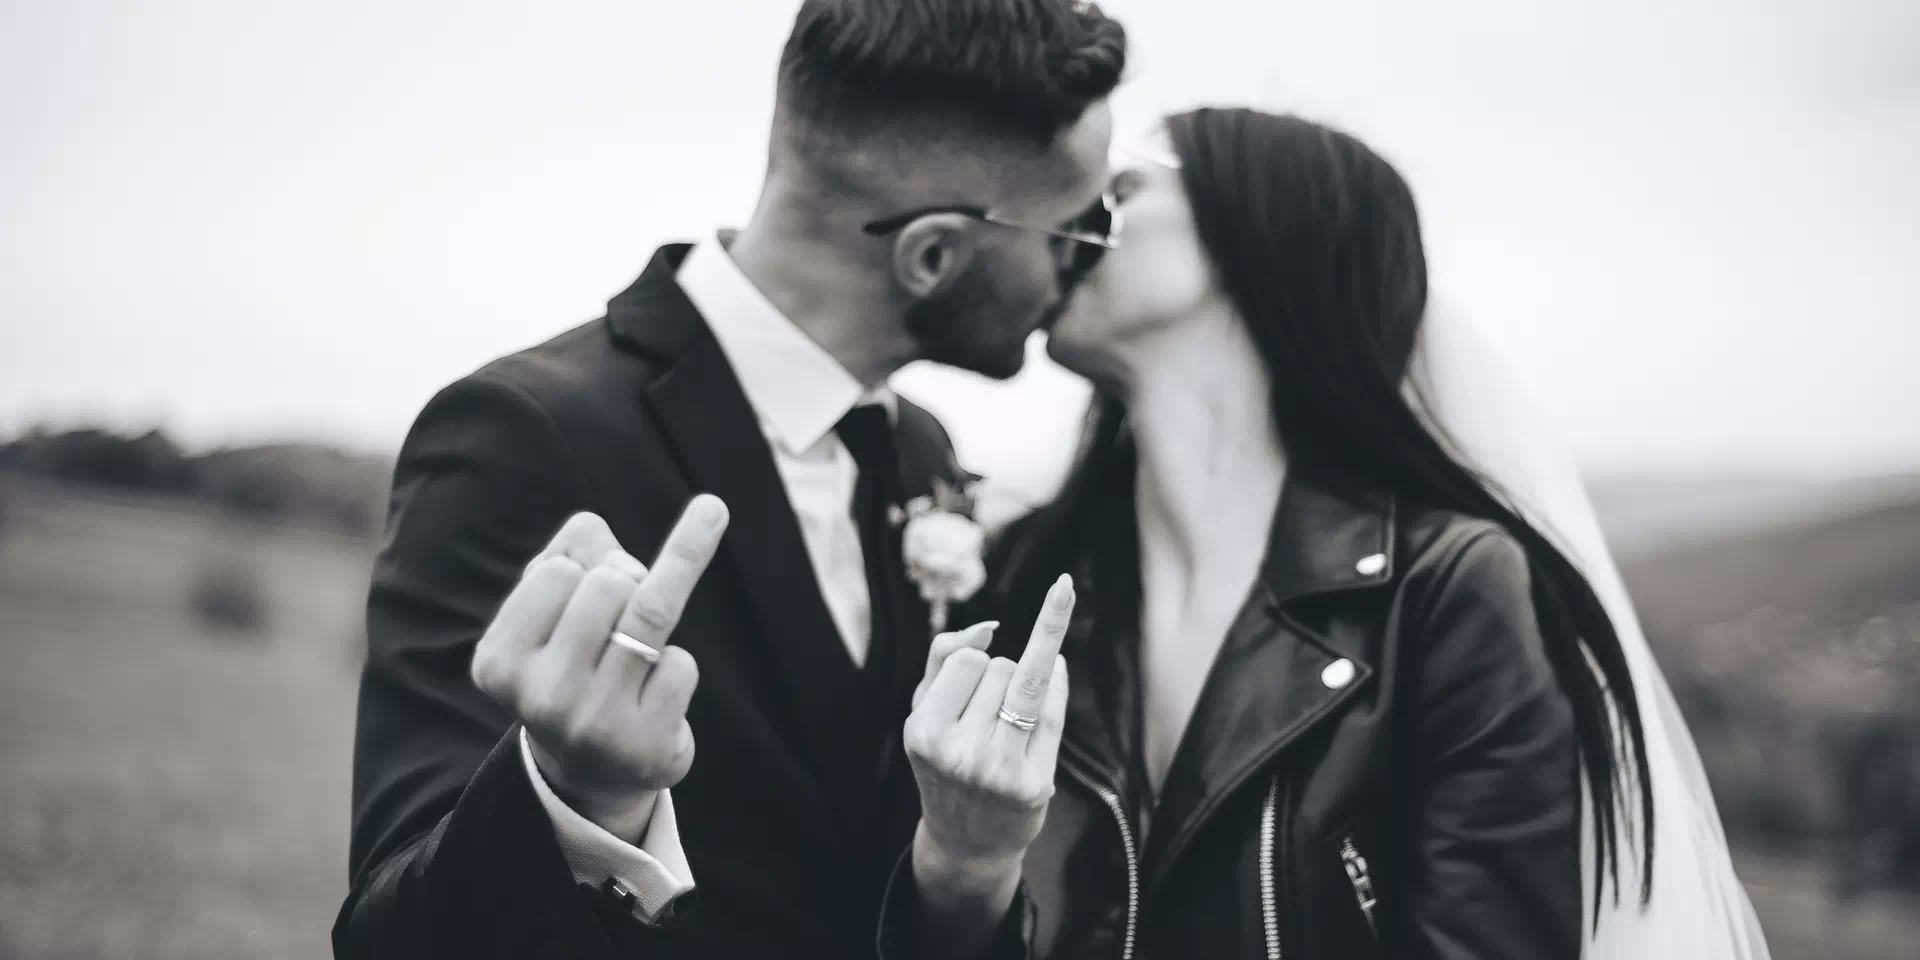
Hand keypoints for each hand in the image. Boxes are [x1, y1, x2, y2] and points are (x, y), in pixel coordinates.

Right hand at [469, 496, 729, 838]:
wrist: (594, 774)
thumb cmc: (577, 665)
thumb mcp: (557, 606)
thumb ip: (577, 549)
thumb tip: (630, 521)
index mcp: (499, 663)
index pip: (560, 569)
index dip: (587, 568)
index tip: (583, 597)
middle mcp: (539, 699)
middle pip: (608, 582)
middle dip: (626, 584)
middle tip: (617, 623)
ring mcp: (594, 726)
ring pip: (650, 610)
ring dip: (656, 607)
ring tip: (640, 641)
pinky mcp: (647, 746)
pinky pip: (683, 664)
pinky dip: (678, 667)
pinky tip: (653, 699)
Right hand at [903, 574, 1073, 911]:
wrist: (967, 841)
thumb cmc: (945, 760)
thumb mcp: (925, 709)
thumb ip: (944, 656)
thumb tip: (988, 629)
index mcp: (923, 733)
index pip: (968, 659)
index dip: (973, 664)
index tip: (967, 686)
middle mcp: (960, 755)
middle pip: (1001, 667)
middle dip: (998, 677)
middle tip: (985, 717)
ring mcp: (1000, 771)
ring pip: (1031, 681)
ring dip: (1024, 684)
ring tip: (1006, 720)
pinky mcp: (1034, 784)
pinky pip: (1054, 709)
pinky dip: (1057, 683)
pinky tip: (1057, 669)